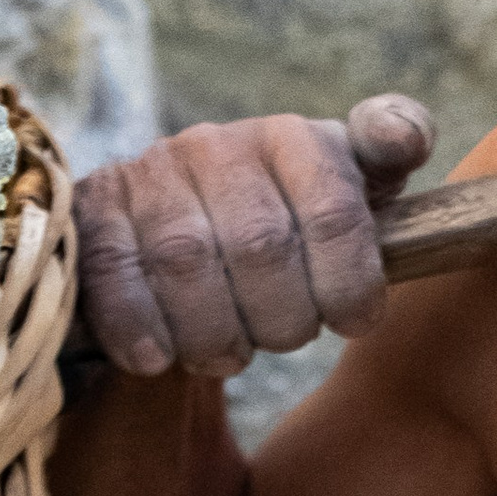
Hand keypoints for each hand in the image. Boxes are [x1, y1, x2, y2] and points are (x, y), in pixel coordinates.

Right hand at [72, 95, 436, 378]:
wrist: (194, 217)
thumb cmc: (298, 214)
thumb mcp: (357, 181)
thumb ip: (392, 149)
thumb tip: (402, 136)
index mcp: (295, 138)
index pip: (334, 212)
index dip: (350, 283)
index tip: (353, 320)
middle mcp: (220, 144)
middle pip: (261, 247)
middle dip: (283, 316)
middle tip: (286, 337)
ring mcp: (152, 171)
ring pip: (186, 262)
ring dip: (215, 330)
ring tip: (232, 354)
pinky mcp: (95, 208)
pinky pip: (111, 270)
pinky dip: (137, 324)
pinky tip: (158, 359)